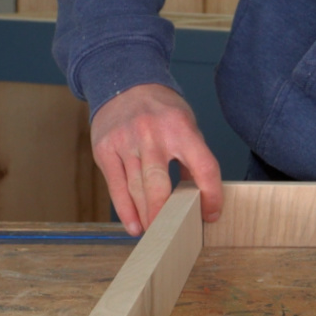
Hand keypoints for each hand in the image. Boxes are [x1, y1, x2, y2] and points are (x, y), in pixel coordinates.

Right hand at [90, 83, 222, 235]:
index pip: (204, 168)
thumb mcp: (187, 125)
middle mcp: (152, 136)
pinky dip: (126, 210)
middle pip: (160, 186)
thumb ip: (193, 157)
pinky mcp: (104, 150)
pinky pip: (115, 187)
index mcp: (181, 129)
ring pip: (136, 190)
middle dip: (167, 215)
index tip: (211, 215)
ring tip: (156, 233)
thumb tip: (201, 196)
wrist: (124, 82)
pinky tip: (135, 225)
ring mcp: (125, 142)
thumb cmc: (162, 110)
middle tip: (174, 233)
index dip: (211, 196)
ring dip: (147, 217)